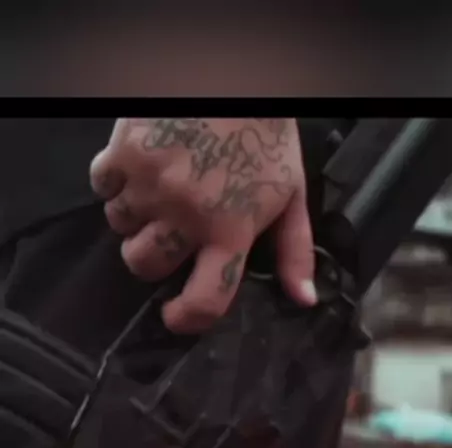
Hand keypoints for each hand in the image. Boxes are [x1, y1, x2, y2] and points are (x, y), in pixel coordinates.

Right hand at [90, 118, 316, 333]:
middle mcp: (186, 216)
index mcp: (230, 231)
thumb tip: (303, 300)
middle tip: (166, 232)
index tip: (174, 315)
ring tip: (157, 189)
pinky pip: (102, 188)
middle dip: (152, 256)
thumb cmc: (265, 139)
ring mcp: (150, 186)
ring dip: (134, 215)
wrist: (234, 79)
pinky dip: (114, 181)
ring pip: (120, 227)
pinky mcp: (123, 156)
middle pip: (146, 265)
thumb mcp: (291, 195)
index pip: (204, 298)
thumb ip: (295, 251)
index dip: (186, 318)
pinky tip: (139, 166)